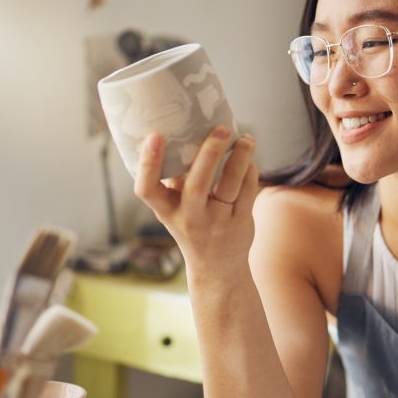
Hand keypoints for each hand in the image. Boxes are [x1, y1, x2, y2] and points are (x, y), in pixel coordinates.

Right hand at [133, 126, 257, 272]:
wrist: (216, 267)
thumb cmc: (191, 224)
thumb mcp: (174, 207)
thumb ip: (174, 178)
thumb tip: (181, 130)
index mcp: (166, 211)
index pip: (147, 190)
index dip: (148, 163)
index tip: (155, 136)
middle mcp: (190, 218)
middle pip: (197, 183)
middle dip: (209, 152)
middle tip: (221, 129)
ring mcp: (217, 222)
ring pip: (231, 183)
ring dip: (240, 156)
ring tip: (245, 138)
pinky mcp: (240, 223)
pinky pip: (248, 190)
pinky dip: (249, 170)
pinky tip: (248, 159)